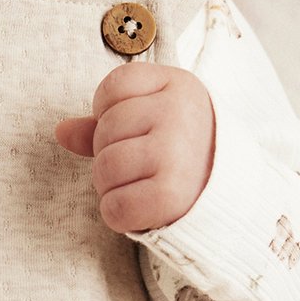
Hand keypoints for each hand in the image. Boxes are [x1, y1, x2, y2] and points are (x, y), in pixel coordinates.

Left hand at [54, 63, 214, 232]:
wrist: (237, 198)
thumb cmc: (190, 155)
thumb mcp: (158, 122)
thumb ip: (108, 122)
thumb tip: (61, 131)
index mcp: (178, 85)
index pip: (113, 87)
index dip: (109, 112)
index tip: (135, 130)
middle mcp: (178, 113)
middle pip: (104, 131)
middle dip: (110, 155)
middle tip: (142, 166)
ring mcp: (175, 152)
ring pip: (104, 169)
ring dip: (112, 187)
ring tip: (142, 187)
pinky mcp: (171, 193)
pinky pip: (114, 207)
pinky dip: (119, 215)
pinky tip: (142, 209)